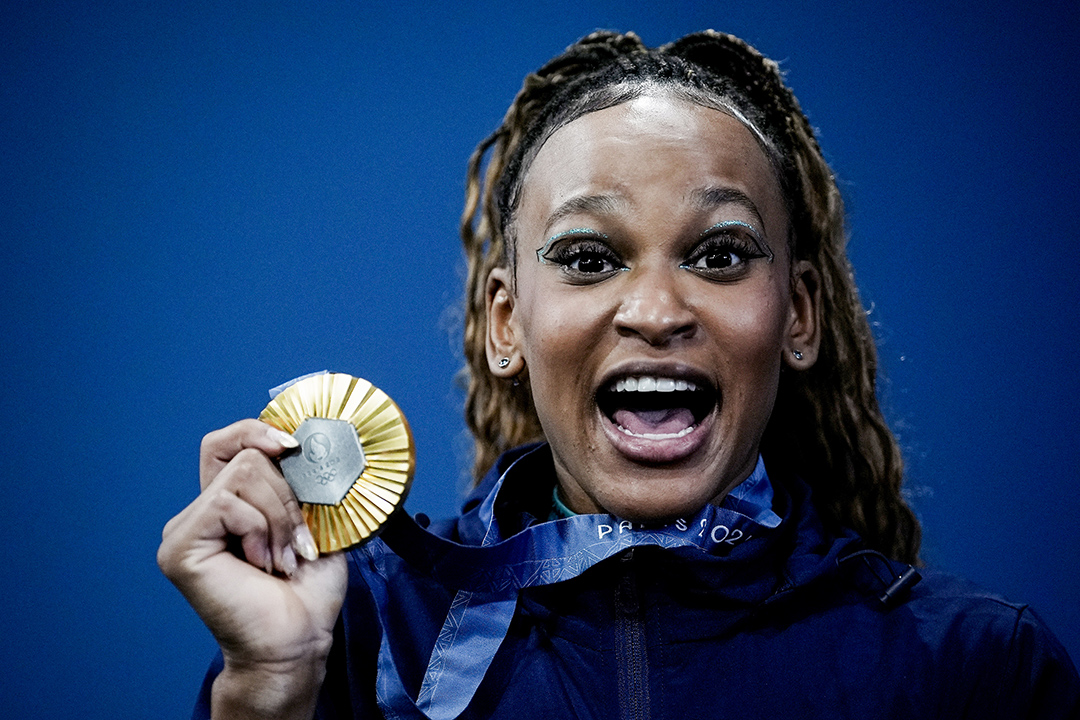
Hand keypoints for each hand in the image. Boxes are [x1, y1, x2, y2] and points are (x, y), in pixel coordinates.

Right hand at [158, 419, 348, 717]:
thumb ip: (299, 482)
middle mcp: (200, 514)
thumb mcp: (313, 523)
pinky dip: (260, 528)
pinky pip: (227, 501)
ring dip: (280, 516)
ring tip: (283, 558)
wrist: (296, 640)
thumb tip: (303, 442)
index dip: (256, 431)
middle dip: (287, 494)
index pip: (227, 443)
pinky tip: (262, 563)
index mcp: (228, 505)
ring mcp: (184, 529)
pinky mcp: (179, 545)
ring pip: (242, 474)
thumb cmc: (306, 592)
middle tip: (297, 542)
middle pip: (245, 456)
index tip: (293, 446)